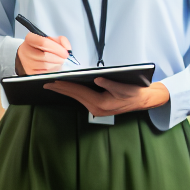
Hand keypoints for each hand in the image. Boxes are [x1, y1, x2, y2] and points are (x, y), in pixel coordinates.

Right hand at [16, 33, 69, 75]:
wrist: (28, 54)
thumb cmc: (40, 46)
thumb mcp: (50, 39)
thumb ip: (60, 40)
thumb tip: (67, 48)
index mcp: (30, 39)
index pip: (43, 42)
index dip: (56, 48)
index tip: (65, 51)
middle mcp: (26, 50)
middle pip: (45, 56)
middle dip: (58, 57)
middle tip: (63, 57)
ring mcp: (27, 62)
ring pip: (46, 66)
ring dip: (56, 64)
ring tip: (58, 61)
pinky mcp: (30, 72)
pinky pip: (45, 72)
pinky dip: (52, 70)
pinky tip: (54, 65)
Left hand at [44, 77, 169, 116]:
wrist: (144, 100)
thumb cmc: (135, 93)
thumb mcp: (125, 88)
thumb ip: (111, 84)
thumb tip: (98, 79)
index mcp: (102, 104)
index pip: (79, 92)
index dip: (65, 85)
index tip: (52, 82)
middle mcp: (97, 109)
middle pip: (75, 96)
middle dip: (61, 89)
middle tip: (46, 83)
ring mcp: (97, 109)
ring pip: (77, 98)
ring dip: (66, 91)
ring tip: (54, 85)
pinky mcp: (98, 107)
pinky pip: (82, 99)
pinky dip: (74, 93)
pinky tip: (68, 88)